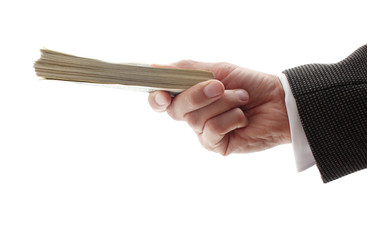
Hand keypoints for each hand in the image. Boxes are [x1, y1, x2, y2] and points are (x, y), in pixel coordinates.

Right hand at [148, 60, 290, 154]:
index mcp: (189, 96)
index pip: (160, 101)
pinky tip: (243, 118)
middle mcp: (192, 116)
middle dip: (198, 95)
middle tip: (220, 86)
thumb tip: (152, 69)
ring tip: (242, 100)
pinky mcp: (216, 146)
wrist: (279, 101)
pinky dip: (231, 118)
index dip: (156, 99)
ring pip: (196, 119)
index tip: (163, 95)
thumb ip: (185, 70)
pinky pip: (212, 130)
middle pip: (176, 109)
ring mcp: (203, 132)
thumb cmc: (249, 83)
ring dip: (224, 103)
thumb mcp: (217, 69)